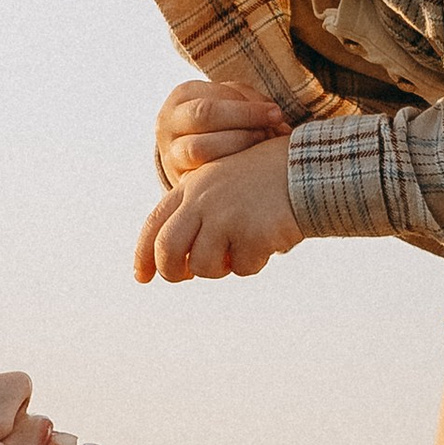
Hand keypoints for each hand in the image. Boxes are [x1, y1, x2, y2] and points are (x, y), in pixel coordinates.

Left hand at [135, 134, 305, 282]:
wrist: (302, 167)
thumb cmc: (262, 180)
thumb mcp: (220, 185)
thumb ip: (196, 214)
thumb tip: (181, 264)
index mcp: (192, 188)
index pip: (155, 225)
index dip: (144, 255)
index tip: (141, 277)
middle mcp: (203, 202)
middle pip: (168, 251)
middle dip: (173, 272)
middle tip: (186, 276)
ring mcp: (226, 218)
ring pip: (203, 266)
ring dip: (221, 268)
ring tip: (240, 249)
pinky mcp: (250, 234)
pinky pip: (242, 268)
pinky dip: (253, 263)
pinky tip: (266, 241)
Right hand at [156, 77, 290, 183]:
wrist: (191, 157)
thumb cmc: (222, 124)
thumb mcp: (231, 104)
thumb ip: (252, 103)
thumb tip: (278, 120)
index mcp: (183, 96)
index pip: (217, 95)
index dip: (249, 106)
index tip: (276, 114)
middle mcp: (168, 122)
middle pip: (204, 114)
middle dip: (244, 119)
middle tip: (271, 130)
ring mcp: (169, 152)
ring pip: (198, 147)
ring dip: (236, 147)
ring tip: (260, 150)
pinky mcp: (177, 179)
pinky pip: (199, 176)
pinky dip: (228, 172)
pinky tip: (249, 170)